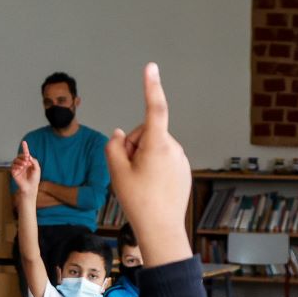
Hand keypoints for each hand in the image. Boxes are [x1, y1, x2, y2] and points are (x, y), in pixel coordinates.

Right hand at [10, 142, 40, 200]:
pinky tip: (20, 168)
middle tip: (27, 160)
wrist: (30, 187)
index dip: (25, 148)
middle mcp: (22, 163)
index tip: (24, 142)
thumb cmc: (35, 178)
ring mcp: (17, 167)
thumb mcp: (37, 169)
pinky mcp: (14, 172)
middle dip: (23, 156)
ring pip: (15, 160)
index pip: (26, 153)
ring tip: (24, 165)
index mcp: (28, 162)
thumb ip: (34, 161)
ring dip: (20, 161)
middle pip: (20, 156)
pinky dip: (17, 166)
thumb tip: (29, 156)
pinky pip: (13, 166)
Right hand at [104, 64, 194, 267]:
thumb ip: (114, 145)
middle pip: (144, 134)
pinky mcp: (183, 170)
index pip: (154, 108)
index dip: (151, 86)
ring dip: (143, 159)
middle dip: (133, 147)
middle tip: (128, 173)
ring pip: (153, 147)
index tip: (151, 67)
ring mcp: (181, 159)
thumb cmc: (138, 200)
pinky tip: (151, 188)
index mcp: (157, 144)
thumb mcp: (116, 171)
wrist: (161, 229)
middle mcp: (173, 148)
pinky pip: (163, 159)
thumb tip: (121, 134)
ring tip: (140, 184)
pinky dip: (153, 168)